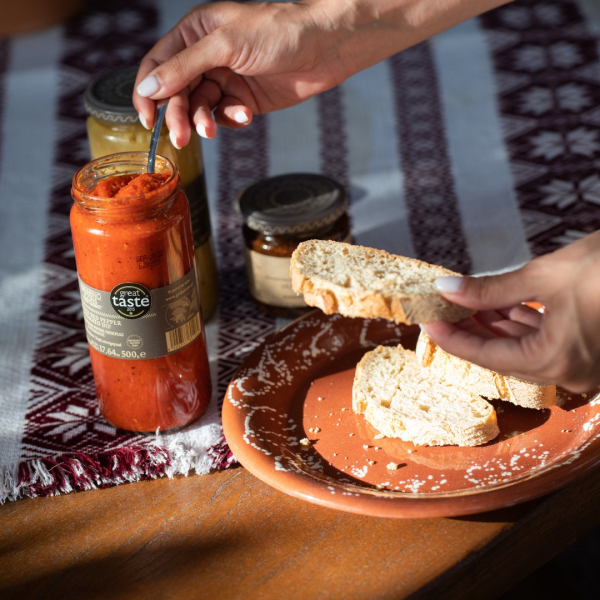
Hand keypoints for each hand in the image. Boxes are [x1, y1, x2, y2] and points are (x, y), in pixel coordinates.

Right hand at [133, 0, 508, 145]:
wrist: (324, 48)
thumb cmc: (278, 32)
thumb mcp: (225, 45)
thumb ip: (184, 67)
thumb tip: (148, 88)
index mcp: (195, 34)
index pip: (158, 64)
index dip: (148, 91)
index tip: (146, 118)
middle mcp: (206, 57)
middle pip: (177, 92)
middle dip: (177, 114)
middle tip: (181, 137)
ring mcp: (226, 79)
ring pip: (200, 108)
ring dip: (202, 121)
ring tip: (212, 129)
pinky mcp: (245, 100)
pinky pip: (225, 116)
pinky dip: (230, 120)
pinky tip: (244, 115)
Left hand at [422, 231, 599, 393]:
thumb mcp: (546, 274)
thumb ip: (490, 289)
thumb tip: (447, 289)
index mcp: (555, 361)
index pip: (484, 356)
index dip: (451, 337)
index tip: (427, 320)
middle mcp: (570, 374)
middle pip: (503, 355)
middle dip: (471, 330)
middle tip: (443, 309)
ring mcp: (585, 366)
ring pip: (525, 349)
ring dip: (495, 326)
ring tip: (466, 303)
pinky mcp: (593, 352)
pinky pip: (547, 343)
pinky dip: (523, 325)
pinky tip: (502, 304)